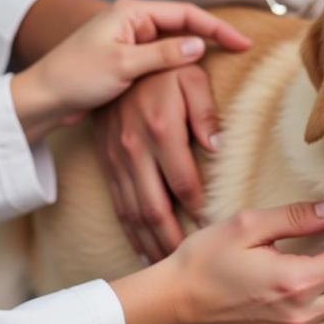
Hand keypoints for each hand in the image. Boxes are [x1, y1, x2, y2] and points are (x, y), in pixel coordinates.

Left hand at [11, 0, 248, 143]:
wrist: (43, 98)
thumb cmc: (75, 77)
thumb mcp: (123, 65)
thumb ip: (163, 54)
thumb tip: (198, 45)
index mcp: (132, 13)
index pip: (186, 14)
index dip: (216, 28)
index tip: (241, 43)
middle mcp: (134, 21)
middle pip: (184, 23)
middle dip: (213, 34)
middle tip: (240, 49)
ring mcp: (131, 39)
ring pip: (175, 40)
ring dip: (199, 48)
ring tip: (226, 60)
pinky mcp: (129, 58)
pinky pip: (164, 56)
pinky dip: (183, 63)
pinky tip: (196, 74)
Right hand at [91, 4, 250, 262]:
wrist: (116, 56)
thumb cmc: (165, 66)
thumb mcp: (191, 77)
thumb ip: (205, 112)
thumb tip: (216, 147)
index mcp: (161, 129)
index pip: (184, 182)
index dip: (199, 209)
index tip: (215, 232)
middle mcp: (135, 149)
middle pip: (154, 207)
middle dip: (171, 240)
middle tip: (191, 263)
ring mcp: (117, 158)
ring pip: (132, 211)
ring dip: (148, 241)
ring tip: (165, 266)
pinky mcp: (106, 161)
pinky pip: (117, 202)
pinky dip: (128, 229)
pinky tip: (140, 247)